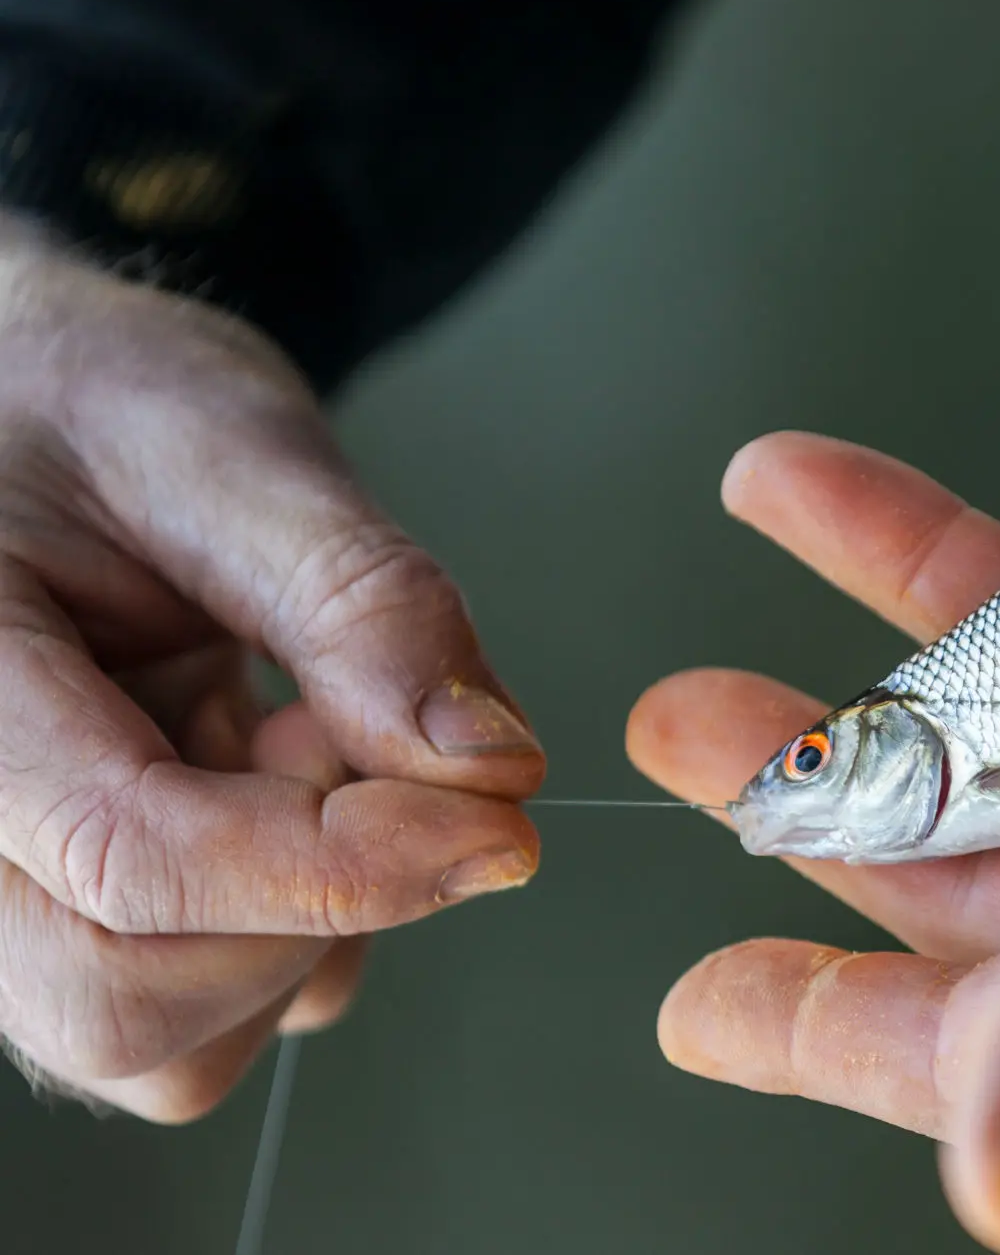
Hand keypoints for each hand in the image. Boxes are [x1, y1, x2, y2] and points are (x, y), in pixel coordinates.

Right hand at [0, 218, 544, 1120]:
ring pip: (169, 1040)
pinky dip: (298, 928)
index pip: (131, 861)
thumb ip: (358, 599)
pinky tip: (286, 775)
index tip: (504, 823)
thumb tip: (493, 762)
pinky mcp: (68, 923)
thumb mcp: (226, 445)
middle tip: (367, 737)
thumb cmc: (88, 406)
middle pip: (126, 1003)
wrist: (28, 416)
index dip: (342, 865)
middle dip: (318, 899)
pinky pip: (203, 1015)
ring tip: (306, 730)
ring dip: (309, 920)